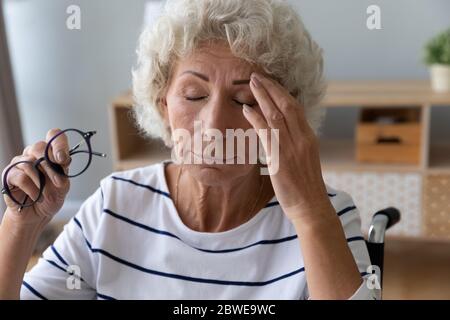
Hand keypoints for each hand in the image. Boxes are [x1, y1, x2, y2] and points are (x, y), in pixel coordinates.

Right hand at [2, 128, 70, 225]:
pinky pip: (21, 177)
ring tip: (47, 195)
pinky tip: (36, 197)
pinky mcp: (9, 175)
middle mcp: (33, 154)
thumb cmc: (50, 197)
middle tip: (59, 183)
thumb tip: (62, 161)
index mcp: (49, 153)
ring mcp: (19, 163)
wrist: (36, 215)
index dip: (59, 143)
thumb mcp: (63, 186)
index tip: (63, 159)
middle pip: (39, 147)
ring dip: (42, 182)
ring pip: (30, 163)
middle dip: (52, 167)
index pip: (53, 135)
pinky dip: (32, 189)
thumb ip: (63, 172)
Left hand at [243, 72, 331, 220]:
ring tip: (251, 83)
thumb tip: (284, 134)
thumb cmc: (306, 187)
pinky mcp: (280, 157)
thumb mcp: (305, 160)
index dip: (282, 93)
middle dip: (271, 88)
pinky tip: (246, 109)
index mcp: (309, 137)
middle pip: (286, 105)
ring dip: (263, 96)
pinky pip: (266, 132)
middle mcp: (302, 138)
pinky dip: (256, 118)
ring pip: (276, 114)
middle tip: (257, 75)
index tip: (270, 83)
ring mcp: (291, 146)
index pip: (296, 108)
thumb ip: (295, 144)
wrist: (311, 206)